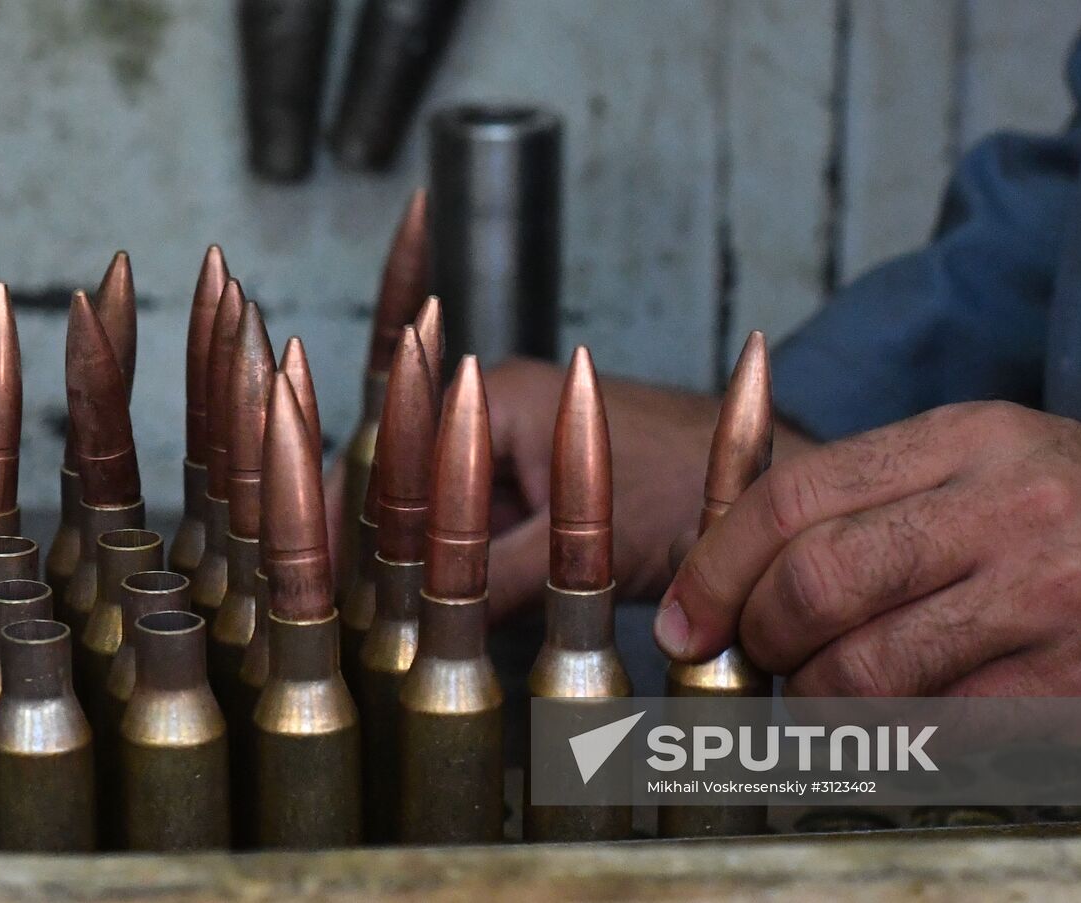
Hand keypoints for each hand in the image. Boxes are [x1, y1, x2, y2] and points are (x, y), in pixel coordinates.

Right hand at [326, 357, 730, 618]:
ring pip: (441, 506)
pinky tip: (440, 599)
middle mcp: (496, 411)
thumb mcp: (586, 543)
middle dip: (375, 539)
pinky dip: (461, 555)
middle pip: (406, 478)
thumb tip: (422, 623)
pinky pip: (481, 519)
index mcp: (496, 398)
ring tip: (382, 612)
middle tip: (340, 604)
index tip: (316, 573)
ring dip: (418, 553)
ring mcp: (519, 448)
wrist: (764, 486)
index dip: (344, 514)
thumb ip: (496, 578)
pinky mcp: (541, 483)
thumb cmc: (686, 489)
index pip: (389, 454)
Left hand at [656, 401, 1080, 696]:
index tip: (685, 618)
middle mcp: (1007, 510)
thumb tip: (723, 568)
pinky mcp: (1077, 691)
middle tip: (757, 656)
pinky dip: (888, 744)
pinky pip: (932, 735)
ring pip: (862, 674)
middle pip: (816, 583)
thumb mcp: (975, 462)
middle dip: (757, 637)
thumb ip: (862, 499)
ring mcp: (1048, 601)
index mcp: (963, 440)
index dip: (715, 567)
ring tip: (825, 692)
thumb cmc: (1069, 516)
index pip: (794, 498)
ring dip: (813, 702)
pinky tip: (898, 723)